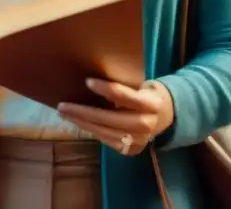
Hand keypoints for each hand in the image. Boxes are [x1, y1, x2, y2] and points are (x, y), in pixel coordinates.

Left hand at [57, 78, 174, 155]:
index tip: (87, 81)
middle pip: (109, 118)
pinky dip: (91, 131)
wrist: (167, 117)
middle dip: (83, 112)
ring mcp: (139, 140)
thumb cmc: (148, 94)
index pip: (124, 95)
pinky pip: (107, 140)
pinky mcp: (132, 150)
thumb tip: (93, 85)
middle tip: (62, 105)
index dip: (104, 88)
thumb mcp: (141, 85)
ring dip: (82, 123)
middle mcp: (146, 124)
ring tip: (65, 114)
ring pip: (105, 132)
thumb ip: (123, 88)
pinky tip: (79, 122)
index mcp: (150, 104)